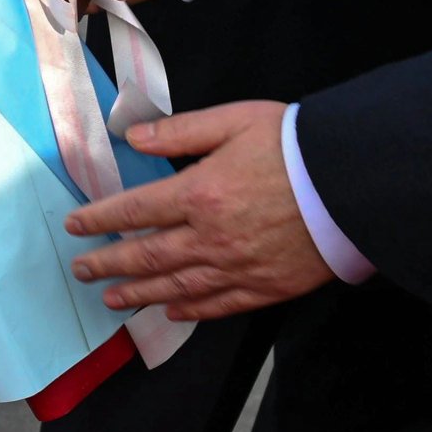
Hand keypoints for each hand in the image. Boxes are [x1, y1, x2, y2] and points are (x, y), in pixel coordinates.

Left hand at [65, 100, 334, 319]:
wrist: (355, 183)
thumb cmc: (296, 146)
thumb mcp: (235, 120)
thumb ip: (181, 131)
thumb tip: (134, 138)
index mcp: (200, 193)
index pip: (135, 211)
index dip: (100, 220)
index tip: (76, 226)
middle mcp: (211, 237)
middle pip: (147, 256)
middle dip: (108, 263)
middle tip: (80, 270)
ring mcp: (238, 267)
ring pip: (176, 286)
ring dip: (138, 294)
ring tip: (111, 299)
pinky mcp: (266, 286)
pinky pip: (219, 305)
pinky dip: (190, 310)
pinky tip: (170, 310)